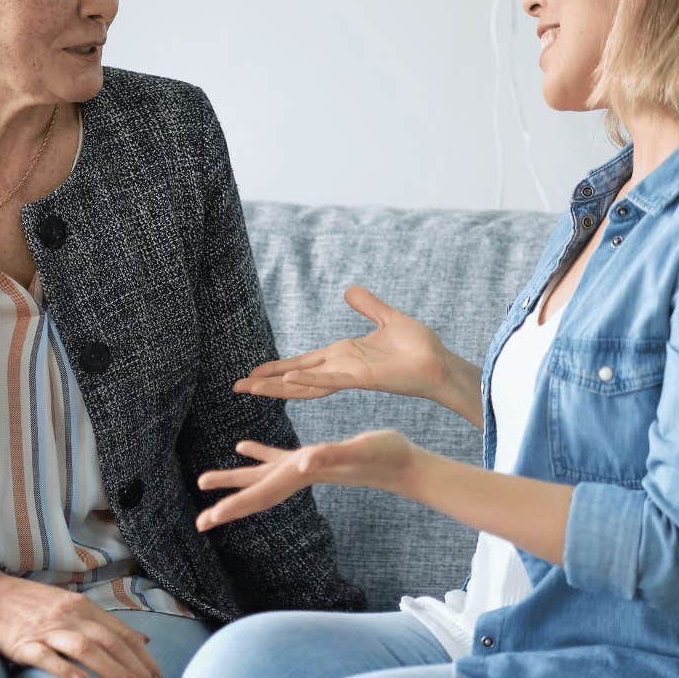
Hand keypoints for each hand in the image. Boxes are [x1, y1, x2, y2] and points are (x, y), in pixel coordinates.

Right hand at [0, 570, 164, 677]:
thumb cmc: (29, 604)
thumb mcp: (70, 605)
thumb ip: (103, 623)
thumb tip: (142, 640)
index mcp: (82, 607)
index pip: (122, 634)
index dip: (144, 659)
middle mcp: (69, 616)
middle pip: (110, 642)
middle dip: (136, 669)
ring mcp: (45, 630)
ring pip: (85, 648)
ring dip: (112, 670)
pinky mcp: (22, 644)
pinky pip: (46, 657)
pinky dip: (65, 670)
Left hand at [194, 431, 424, 530]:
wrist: (403, 463)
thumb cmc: (385, 456)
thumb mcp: (358, 451)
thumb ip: (332, 455)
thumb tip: (304, 461)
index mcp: (302, 475)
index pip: (261, 495)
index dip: (234, 506)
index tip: (208, 520)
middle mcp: (298, 475)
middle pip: (255, 494)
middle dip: (227, 505)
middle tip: (199, 522)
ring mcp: (304, 467)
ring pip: (261, 476)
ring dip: (233, 479)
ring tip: (205, 480)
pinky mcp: (312, 457)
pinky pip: (277, 457)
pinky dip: (258, 453)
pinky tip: (243, 447)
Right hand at [234, 286, 453, 402]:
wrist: (440, 363)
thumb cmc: (419, 347)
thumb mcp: (388, 318)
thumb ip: (368, 305)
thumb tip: (349, 290)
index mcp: (343, 357)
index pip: (303, 364)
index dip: (277, 369)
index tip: (253, 374)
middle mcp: (341, 368)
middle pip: (296, 377)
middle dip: (267, 383)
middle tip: (238, 387)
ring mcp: (349, 375)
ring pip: (306, 382)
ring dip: (279, 385)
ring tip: (252, 388)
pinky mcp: (363, 378)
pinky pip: (331, 379)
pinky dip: (310, 379)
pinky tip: (289, 378)